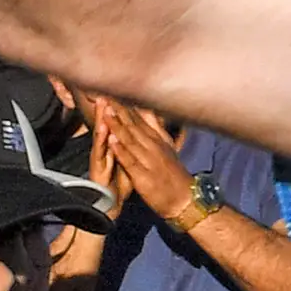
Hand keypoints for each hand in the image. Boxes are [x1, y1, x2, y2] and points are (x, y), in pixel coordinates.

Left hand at [84, 94, 199, 218]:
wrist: (185, 200)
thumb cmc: (173, 175)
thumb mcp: (167, 147)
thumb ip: (157, 128)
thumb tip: (150, 110)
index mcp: (157, 139)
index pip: (139, 118)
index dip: (124, 104)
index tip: (112, 90)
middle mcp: (153, 146)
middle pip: (133, 125)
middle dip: (118, 110)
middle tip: (105, 93)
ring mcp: (149, 160)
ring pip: (130, 139)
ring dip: (117, 125)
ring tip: (106, 111)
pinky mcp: (144, 176)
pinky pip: (130, 161)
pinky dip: (121, 149)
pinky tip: (112, 140)